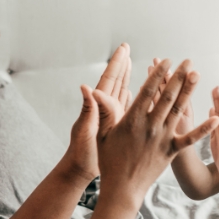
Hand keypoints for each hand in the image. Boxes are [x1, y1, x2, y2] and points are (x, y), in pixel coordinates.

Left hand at [63, 44, 131, 181]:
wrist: (81, 170)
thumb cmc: (82, 152)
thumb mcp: (85, 130)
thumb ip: (87, 109)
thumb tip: (84, 86)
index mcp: (99, 106)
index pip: (109, 80)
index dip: (117, 64)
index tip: (124, 49)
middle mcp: (105, 108)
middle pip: (116, 81)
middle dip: (122, 64)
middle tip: (127, 48)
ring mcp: (111, 116)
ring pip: (122, 91)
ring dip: (127, 77)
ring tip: (133, 62)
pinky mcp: (116, 125)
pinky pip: (127, 106)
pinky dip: (132, 96)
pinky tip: (137, 91)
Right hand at [92, 59, 218, 209]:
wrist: (123, 188)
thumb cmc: (109, 160)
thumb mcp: (102, 134)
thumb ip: (103, 110)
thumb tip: (91, 89)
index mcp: (133, 120)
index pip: (148, 92)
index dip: (158, 75)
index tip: (166, 60)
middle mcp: (151, 126)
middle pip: (167, 97)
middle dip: (178, 77)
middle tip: (188, 61)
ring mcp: (163, 138)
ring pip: (179, 110)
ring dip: (189, 92)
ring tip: (197, 75)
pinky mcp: (172, 151)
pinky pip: (191, 138)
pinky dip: (204, 129)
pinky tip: (217, 119)